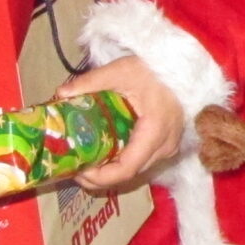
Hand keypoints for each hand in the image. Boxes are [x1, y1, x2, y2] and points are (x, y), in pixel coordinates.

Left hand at [59, 55, 183, 192]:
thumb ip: (90, 82)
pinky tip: (106, 154)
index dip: (100, 176)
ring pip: (137, 170)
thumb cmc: (155, 69)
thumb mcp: (120, 71)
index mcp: (154, 132)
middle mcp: (165, 146)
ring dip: (111, 172)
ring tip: (86, 162)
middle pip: (130, 174)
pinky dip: (122, 163)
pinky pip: (143, 161)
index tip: (78, 170)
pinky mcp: (167, 144)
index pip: (127, 169)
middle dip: (100, 177)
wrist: (184, 67)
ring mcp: (169, 147)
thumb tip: (60, 94)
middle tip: (75, 168)